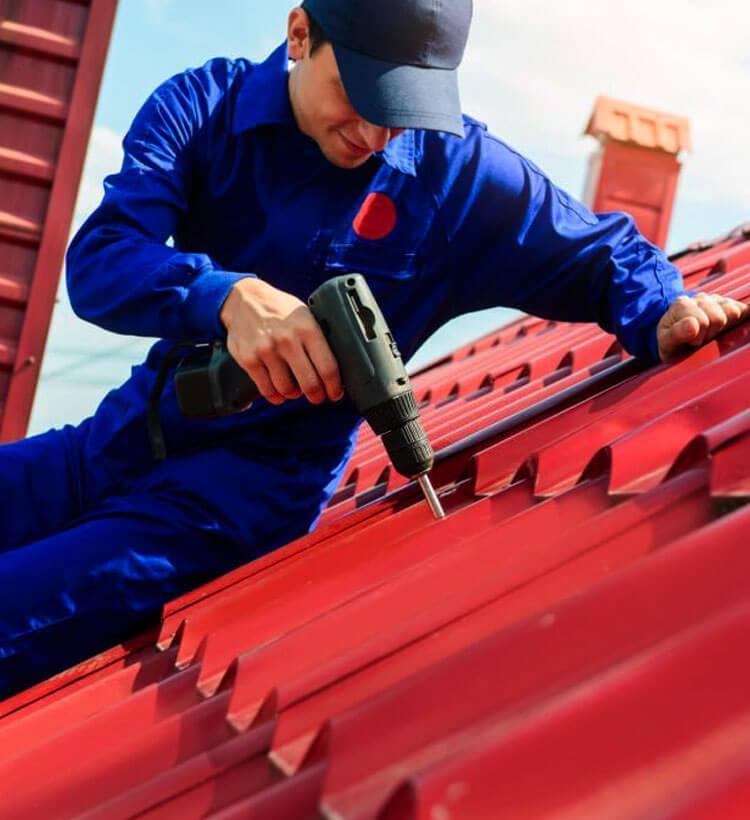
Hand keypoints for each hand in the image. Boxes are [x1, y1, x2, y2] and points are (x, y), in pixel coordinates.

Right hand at [220, 278, 343, 405]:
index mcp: (307, 329)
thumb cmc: (279, 309)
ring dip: (294, 394)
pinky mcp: (249, 359)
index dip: (334, 387)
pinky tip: (278, 392)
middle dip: (316, 396)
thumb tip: (333, 367)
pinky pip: (267, 389)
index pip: (327, 367)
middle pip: (309, 384)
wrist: (245, 299)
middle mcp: (287, 340)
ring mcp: (267, 351)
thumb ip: (317, 338)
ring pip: (287, 390)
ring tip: (295, 390)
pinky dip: (275, 395)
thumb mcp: (305, 315)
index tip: (335, 393)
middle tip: (317, 397)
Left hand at [657, 292, 749, 363]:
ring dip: (725, 328)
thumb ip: (676, 334)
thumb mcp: (666, 342)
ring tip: (712, 335)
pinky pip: (744, 309)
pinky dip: (746, 313)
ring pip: (733, 311)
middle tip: (701, 341)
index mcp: (682, 304)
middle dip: (711, 334)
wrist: (675, 341)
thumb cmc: (670, 343)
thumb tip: (694, 325)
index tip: (690, 343)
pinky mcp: (731, 307)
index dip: (698, 338)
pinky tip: (745, 318)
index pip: (701, 322)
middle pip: (719, 317)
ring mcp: (717, 301)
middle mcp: (700, 299)